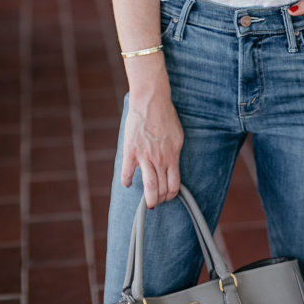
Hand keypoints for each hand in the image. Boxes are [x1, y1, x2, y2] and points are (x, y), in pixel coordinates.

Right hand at [121, 86, 183, 207]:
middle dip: (160, 200)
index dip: (171, 195)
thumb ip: (174, 154)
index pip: (174, 185)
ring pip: (149, 187)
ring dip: (148, 199)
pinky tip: (128, 183)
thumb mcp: (177, 137)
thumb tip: (172, 167)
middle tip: (156, 201)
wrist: (151, 101)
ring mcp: (145, 156)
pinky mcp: (131, 151)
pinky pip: (127, 174)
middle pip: (162, 190)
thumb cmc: (166, 117)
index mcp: (173, 156)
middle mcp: (160, 159)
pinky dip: (126, 182)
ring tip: (147, 202)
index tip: (167, 196)